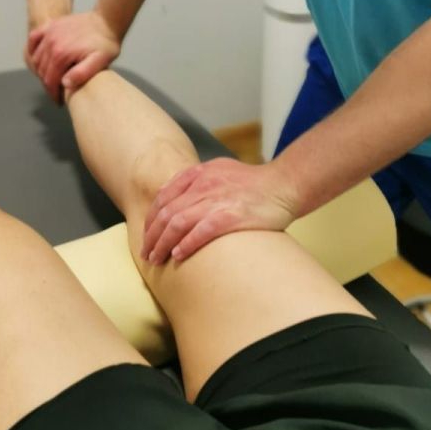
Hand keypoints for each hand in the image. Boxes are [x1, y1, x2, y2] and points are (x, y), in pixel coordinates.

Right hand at [26, 10, 120, 101]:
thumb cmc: (105, 43)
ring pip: (36, 57)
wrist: (107, 21)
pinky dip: (32, 49)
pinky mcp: (51, 25)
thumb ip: (82, 73)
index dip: (53, 93)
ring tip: (51, 78)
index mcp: (61, 54)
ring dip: (41, 69)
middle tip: (56, 91)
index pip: (49, 80)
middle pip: (41, 70)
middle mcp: (51, 42)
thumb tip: (64, 83)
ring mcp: (50, 32)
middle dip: (47, 83)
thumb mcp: (100, 61)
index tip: (58, 101)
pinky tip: (38, 57)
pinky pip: (33, 38)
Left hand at [141, 158, 298, 264]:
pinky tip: (178, 255)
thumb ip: (199, 180)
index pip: (164, 196)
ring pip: (178, 223)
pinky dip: (186, 244)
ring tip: (156, 259)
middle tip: (146, 253)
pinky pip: (201, 232)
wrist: (284, 184)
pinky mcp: (231, 216)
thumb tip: (179, 195)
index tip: (146, 234)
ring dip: (163, 243)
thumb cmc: (255, 182)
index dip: (151, 217)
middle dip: (152, 235)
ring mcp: (217, 200)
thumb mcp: (221, 170)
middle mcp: (204, 186)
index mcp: (199, 174)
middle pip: (167, 212)